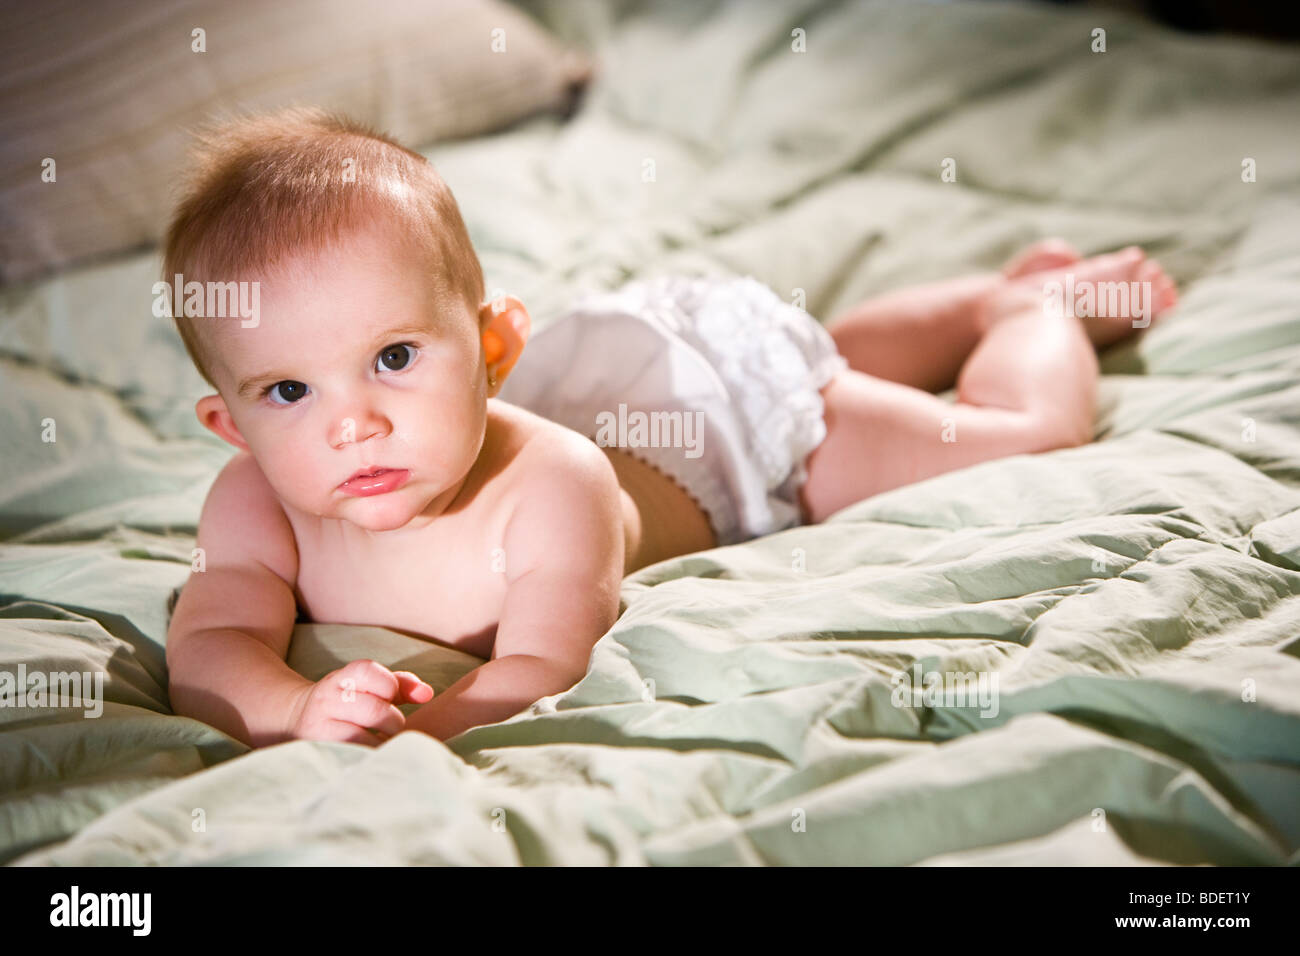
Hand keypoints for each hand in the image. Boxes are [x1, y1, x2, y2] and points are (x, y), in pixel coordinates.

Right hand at [285, 659, 434, 745]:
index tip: (392, 699)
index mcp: (341, 678)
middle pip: (372, 709)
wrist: (291, 720)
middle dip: (393, 722)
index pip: (368, 672)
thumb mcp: (368, 687)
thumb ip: (401, 686)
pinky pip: (346, 758)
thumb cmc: (346, 703)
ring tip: (384, 746)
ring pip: (358, 738)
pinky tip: (371, 758)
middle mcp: (326, 699)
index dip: (390, 686)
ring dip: (380, 745)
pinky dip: (364, 759)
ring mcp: (317, 727)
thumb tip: (427, 694)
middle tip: (396, 730)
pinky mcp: (314, 752)